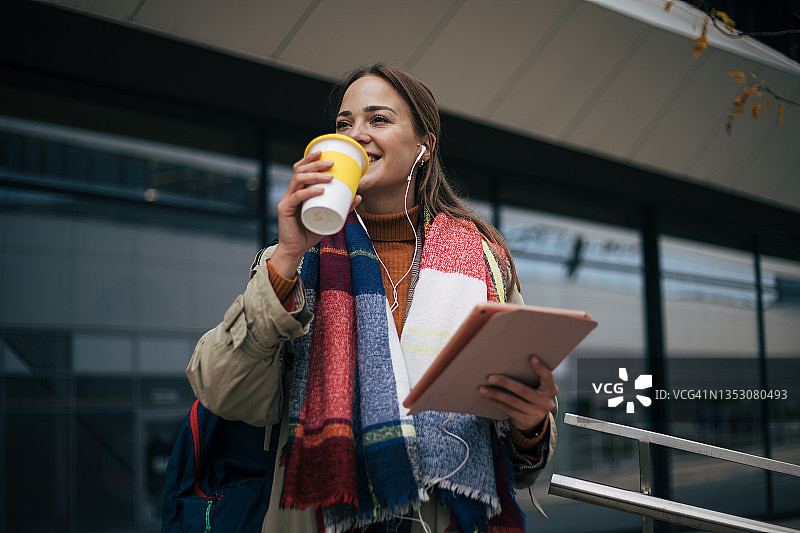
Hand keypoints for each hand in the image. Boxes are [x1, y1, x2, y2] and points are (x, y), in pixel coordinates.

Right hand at [270, 151, 361, 277]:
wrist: (296, 250)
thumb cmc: (310, 232)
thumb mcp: (330, 218)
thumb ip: (343, 208)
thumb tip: (358, 196)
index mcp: (298, 191)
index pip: (301, 169)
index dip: (310, 159)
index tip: (324, 153)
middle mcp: (291, 192)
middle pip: (300, 170)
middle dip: (315, 164)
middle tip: (331, 163)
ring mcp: (286, 200)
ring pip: (298, 180)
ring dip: (315, 175)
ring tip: (330, 176)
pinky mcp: (285, 210)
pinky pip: (297, 197)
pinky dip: (309, 192)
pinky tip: (320, 190)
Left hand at [479, 356, 557, 432]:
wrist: (537, 419)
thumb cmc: (534, 394)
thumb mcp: (539, 387)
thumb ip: (532, 377)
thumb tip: (508, 362)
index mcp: (551, 389)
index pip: (547, 377)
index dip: (540, 368)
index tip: (531, 357)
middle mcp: (546, 402)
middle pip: (523, 390)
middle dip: (505, 383)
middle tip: (490, 377)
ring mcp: (536, 413)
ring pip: (512, 401)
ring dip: (496, 394)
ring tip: (483, 388)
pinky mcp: (526, 420)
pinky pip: (508, 410)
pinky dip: (497, 402)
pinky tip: (488, 397)